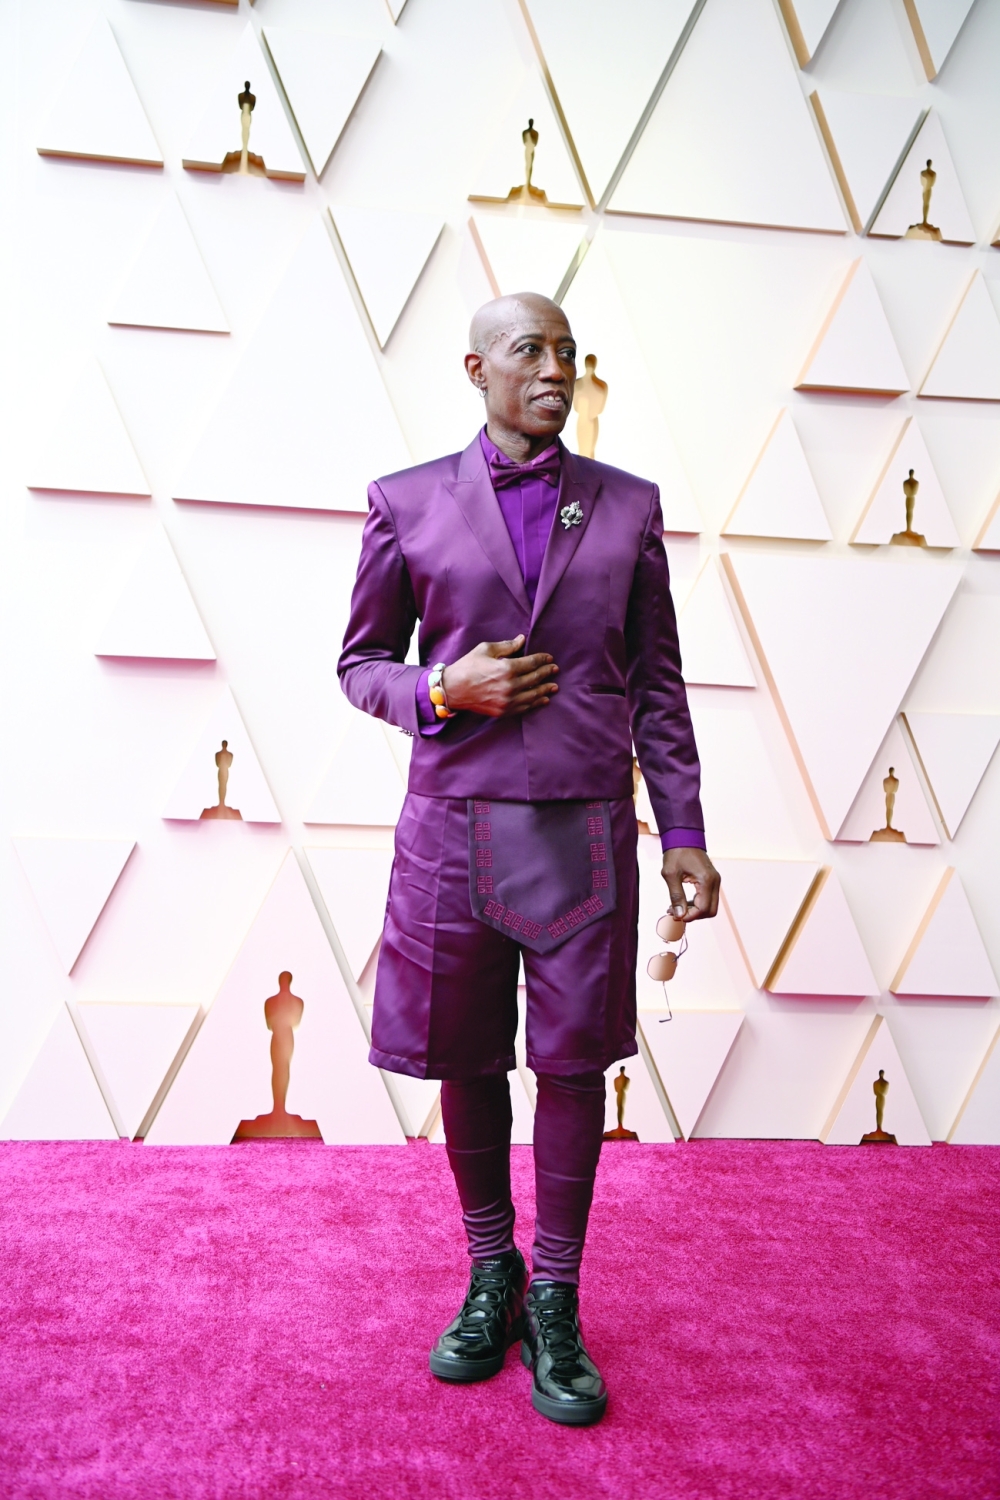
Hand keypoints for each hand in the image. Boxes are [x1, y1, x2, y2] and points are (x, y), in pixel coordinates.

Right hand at [443, 636, 557, 717]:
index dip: (542, 660)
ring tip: (554, 686)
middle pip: (535, 678)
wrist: (452, 690)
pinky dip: (535, 703)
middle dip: (547, 673)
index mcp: (506, 668)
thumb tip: (522, 640)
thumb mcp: (486, 650)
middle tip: (555, 669)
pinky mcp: (503, 711)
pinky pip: (524, 707)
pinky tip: (542, 699)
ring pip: (533, 695)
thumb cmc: (467, 666)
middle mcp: (510, 686)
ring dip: (545, 690)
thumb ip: (507, 646)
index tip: (549, 658)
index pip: (531, 663)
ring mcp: (507, 700)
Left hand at [661, 847, 719, 922]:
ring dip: (694, 911)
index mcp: (706, 880)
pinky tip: (682, 902)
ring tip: (675, 908)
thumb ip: (676, 896)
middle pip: (710, 911)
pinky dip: (696, 904)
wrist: (683, 836)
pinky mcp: (711, 880)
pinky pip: (707, 898)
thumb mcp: (671, 875)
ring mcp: (715, 881)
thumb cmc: (676, 852)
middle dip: (693, 916)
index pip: (703, 908)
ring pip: (710, 906)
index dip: (689, 916)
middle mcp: (715, 881)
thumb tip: (679, 915)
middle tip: (676, 913)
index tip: (675, 916)